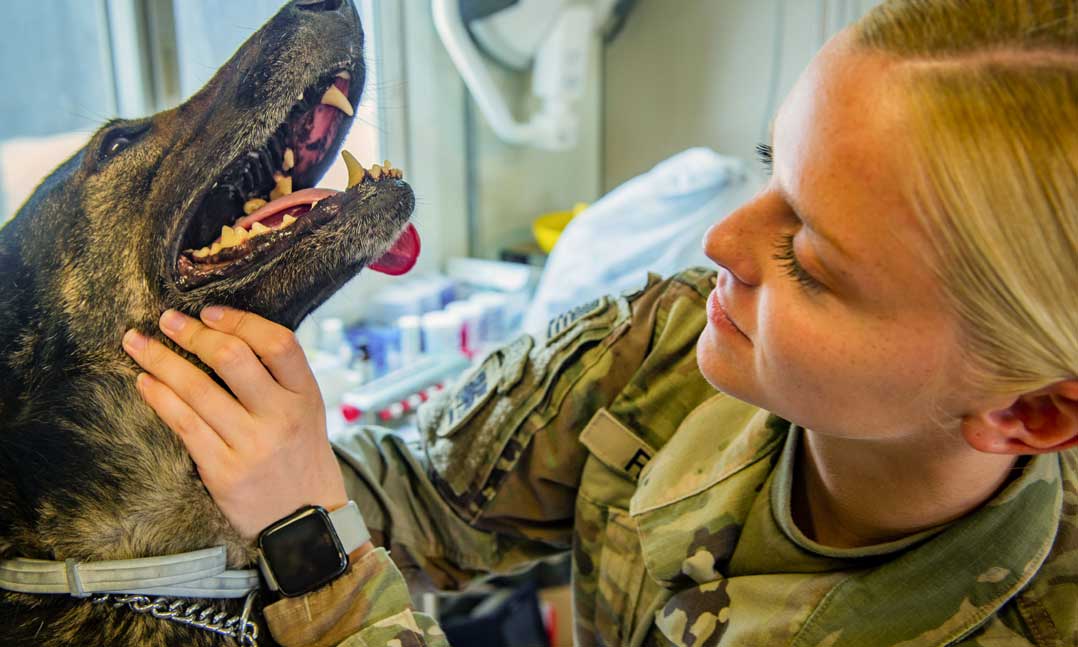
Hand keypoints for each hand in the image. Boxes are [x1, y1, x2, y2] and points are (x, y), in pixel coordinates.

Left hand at [122, 306, 347, 540]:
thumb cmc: (300, 457)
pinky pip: (184, 425)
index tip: (209, 312)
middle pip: (233, 358)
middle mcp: (282, 416)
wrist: (305, 523)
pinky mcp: (224, 472)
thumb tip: (227, 333)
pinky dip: (160, 398)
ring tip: (137, 342)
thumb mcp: (308, 411)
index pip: (278, 343)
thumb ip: (279, 377)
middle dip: (192, 334)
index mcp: (306, 395)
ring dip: (160, 360)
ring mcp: (252, 445)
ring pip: (198, 389)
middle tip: (167, 320)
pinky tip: (145, 383)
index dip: (240, 320)